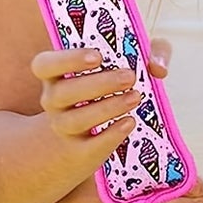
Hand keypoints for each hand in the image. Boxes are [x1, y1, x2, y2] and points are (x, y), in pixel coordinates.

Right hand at [32, 47, 141, 162]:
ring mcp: (63, 126)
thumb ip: (151, 52)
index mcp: (55, 73)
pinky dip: (110, 135)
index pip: (44, 65)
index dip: (68, 59)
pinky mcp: (79, 150)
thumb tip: (158, 67)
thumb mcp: (134, 60)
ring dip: (106, 108)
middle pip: (61, 93)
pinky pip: (89, 146)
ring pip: (74, 120)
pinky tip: (129, 122)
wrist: (93, 131)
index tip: (98, 56)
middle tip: (129, 77)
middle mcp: (53, 100)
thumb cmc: (114, 81)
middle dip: (97, 84)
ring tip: (134, 98)